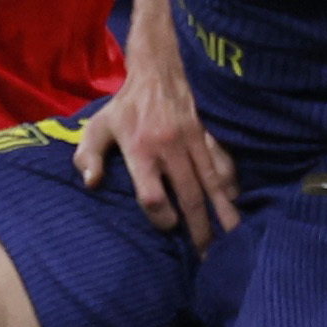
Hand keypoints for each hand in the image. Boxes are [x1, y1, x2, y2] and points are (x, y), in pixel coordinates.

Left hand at [82, 43, 237, 247]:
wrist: (157, 71)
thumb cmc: (124, 107)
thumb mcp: (98, 127)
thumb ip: (88, 155)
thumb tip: (91, 183)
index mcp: (140, 150)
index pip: (153, 195)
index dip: (160, 217)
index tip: (167, 227)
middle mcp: (170, 149)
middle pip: (188, 196)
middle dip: (200, 228)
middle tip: (207, 255)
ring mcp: (193, 143)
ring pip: (212, 184)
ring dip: (222, 212)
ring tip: (233, 238)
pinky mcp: (208, 137)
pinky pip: (224, 165)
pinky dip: (231, 186)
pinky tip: (237, 204)